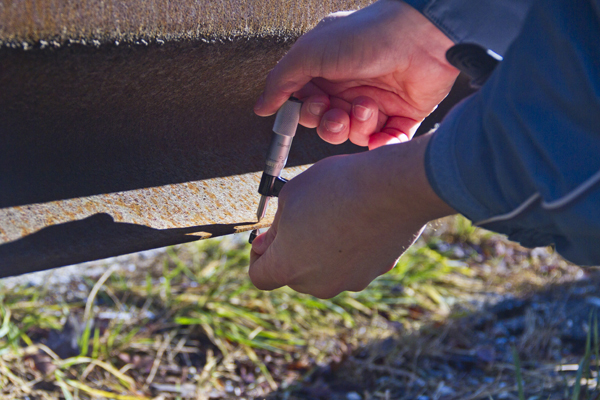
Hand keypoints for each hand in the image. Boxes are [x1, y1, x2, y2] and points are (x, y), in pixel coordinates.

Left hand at [248, 134, 454, 297]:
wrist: (394, 188)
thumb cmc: (336, 186)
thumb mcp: (291, 196)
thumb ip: (275, 227)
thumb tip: (266, 245)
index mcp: (288, 267)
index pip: (259, 277)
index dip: (257, 257)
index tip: (266, 239)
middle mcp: (317, 284)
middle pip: (294, 275)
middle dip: (292, 251)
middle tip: (302, 218)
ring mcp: (350, 281)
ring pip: (325, 270)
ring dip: (322, 250)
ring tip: (334, 214)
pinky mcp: (377, 272)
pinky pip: (355, 262)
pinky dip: (351, 247)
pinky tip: (360, 219)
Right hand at [254, 0, 457, 148]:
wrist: (420, 35)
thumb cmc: (365, 36)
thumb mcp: (309, 52)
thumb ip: (281, 81)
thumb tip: (261, 106)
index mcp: (328, 71)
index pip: (307, 104)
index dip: (306, 112)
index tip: (312, 107)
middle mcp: (350, 87)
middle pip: (328, 124)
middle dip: (329, 125)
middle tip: (336, 113)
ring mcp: (377, 102)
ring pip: (355, 135)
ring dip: (357, 126)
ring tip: (367, 107)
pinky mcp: (403, 114)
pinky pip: (387, 142)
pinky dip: (383, 144)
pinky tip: (382, 135)